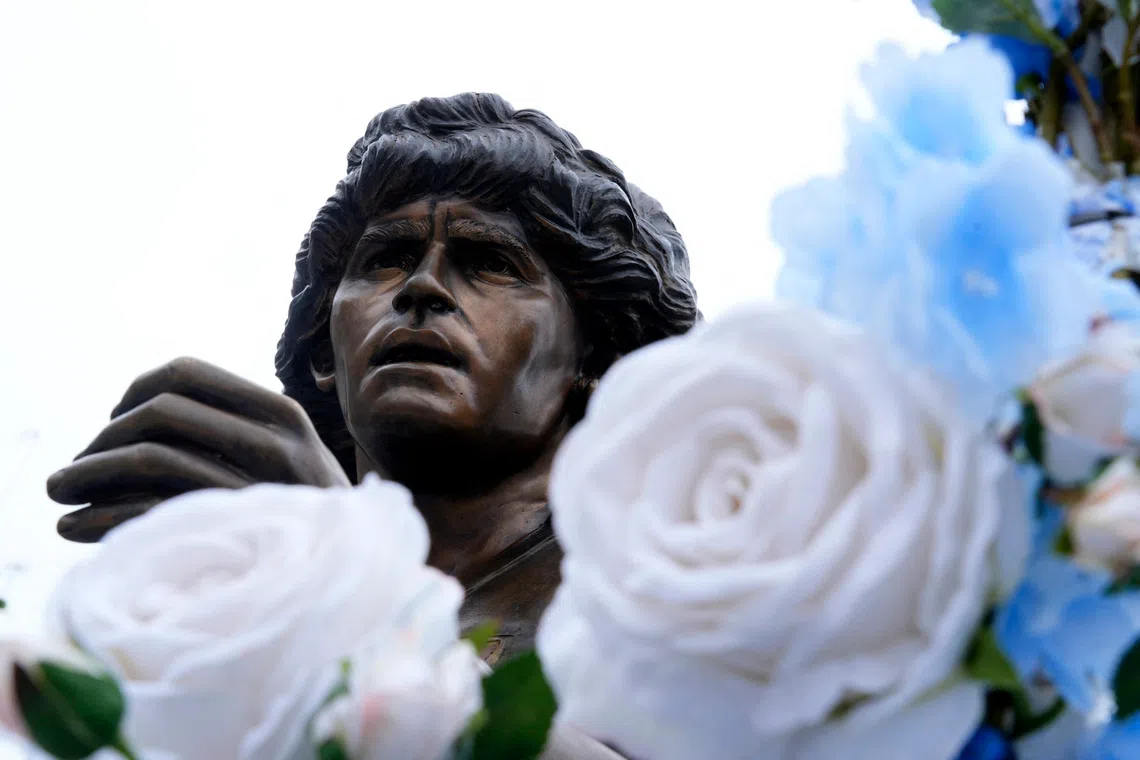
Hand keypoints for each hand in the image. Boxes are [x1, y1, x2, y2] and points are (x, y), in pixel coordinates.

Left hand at [47, 357, 350, 541]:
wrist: (362, 574)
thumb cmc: (314, 519)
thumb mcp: (295, 459)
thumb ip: (243, 431)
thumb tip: (150, 414)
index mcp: (282, 414)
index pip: (187, 372)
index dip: (135, 390)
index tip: (115, 419)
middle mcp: (274, 442)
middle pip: (161, 411)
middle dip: (104, 436)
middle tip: (78, 467)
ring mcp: (258, 488)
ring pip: (150, 457)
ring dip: (88, 474)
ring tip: (61, 496)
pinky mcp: (238, 535)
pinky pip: (151, 513)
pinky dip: (100, 519)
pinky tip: (76, 529)